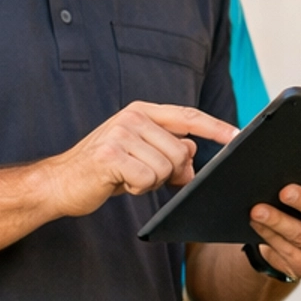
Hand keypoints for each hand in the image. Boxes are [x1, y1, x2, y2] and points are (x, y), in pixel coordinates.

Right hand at [45, 102, 237, 218]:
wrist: (62, 183)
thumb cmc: (103, 170)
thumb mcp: (140, 155)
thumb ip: (167, 148)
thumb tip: (193, 149)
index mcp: (141, 112)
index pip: (188, 116)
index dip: (215, 127)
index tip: (238, 136)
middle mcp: (132, 117)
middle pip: (181, 151)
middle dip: (170, 172)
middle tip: (144, 176)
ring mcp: (121, 134)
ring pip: (166, 167)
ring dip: (151, 182)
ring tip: (127, 177)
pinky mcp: (111, 155)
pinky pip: (148, 179)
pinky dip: (138, 189)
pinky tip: (119, 183)